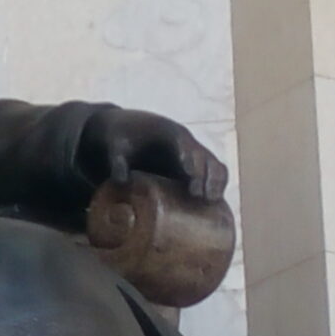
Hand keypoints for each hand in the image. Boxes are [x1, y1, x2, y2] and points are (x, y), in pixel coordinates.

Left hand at [78, 107, 227, 201]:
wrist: (130, 131)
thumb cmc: (125, 139)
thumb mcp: (117, 147)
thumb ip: (118, 161)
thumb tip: (120, 180)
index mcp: (170, 134)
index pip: (184, 144)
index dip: (189, 159)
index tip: (189, 174)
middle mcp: (187, 143)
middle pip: (204, 156)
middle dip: (205, 175)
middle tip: (199, 196)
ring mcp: (194, 155)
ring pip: (214, 165)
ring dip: (216, 182)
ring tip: (212, 202)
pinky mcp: (195, 167)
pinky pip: (214, 174)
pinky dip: (218, 186)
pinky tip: (216, 204)